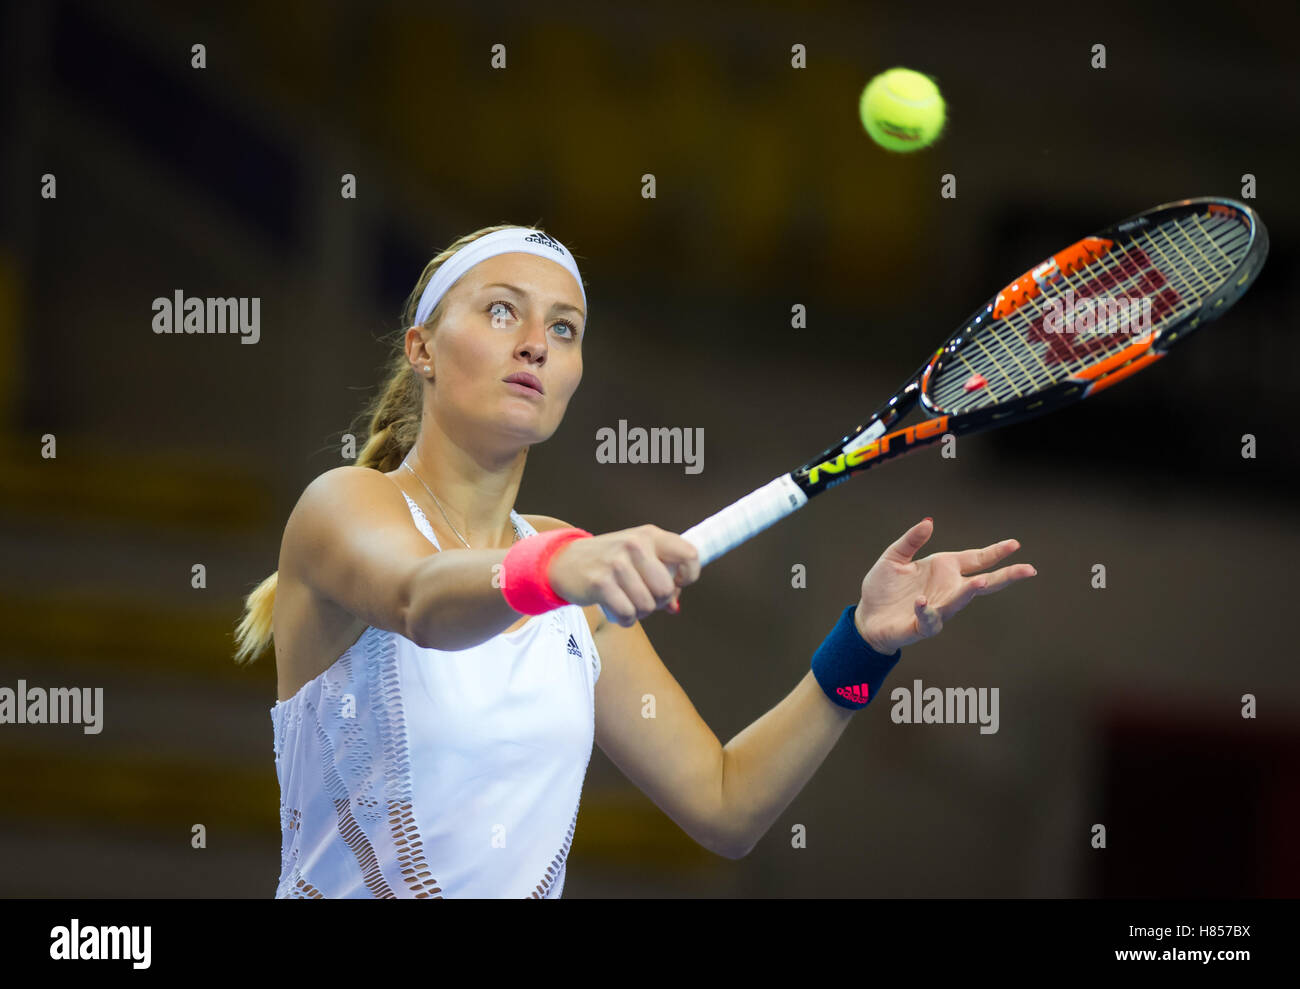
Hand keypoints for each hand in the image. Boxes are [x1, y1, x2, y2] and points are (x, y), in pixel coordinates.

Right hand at [547, 524, 700, 626]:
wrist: (564, 561)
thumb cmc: (608, 562)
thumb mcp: (637, 558)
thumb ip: (661, 577)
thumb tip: (675, 607)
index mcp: (650, 535)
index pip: (690, 554)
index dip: (689, 576)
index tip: (676, 584)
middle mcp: (635, 545)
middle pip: (667, 590)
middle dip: (658, 602)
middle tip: (643, 597)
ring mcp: (617, 563)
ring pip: (648, 606)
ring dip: (639, 612)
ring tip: (626, 601)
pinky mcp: (601, 583)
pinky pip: (628, 614)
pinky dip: (625, 619)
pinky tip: (616, 610)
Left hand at [854, 518, 1035, 653]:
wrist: (867, 617)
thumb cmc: (884, 588)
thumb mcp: (894, 557)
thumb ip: (911, 540)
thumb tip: (929, 521)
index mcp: (944, 569)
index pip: (976, 559)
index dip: (995, 552)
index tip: (1015, 544)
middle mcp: (947, 589)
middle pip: (983, 583)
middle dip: (1005, 576)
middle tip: (1028, 569)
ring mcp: (938, 608)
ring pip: (959, 602)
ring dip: (969, 592)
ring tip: (982, 582)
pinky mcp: (921, 625)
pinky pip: (928, 619)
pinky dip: (926, 610)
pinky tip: (921, 601)